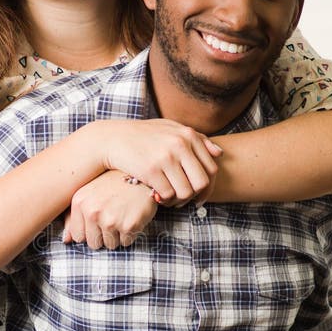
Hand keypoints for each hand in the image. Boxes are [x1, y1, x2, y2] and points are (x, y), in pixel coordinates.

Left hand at [63, 171, 157, 248]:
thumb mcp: (89, 193)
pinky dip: (131, 233)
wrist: (142, 173)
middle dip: (103, 235)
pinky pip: (126, 242)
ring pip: (110, 245)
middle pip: (94, 243)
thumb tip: (66, 240)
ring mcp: (111, 220)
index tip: (99, 218)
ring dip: (117, 235)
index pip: (78, 236)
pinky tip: (132, 216)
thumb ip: (73, 217)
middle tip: (113, 216)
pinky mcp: (129, 226)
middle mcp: (93, 211)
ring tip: (122, 215)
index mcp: (79, 203)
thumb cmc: (114, 183)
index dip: (89, 231)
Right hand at [99, 119, 221, 205]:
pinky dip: (165, 200)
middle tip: (186, 200)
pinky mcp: (151, 171)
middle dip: (196, 196)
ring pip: (186, 192)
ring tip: (171, 200)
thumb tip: (219, 153)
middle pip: (202, 183)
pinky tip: (159, 197)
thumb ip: (196, 138)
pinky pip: (168, 195)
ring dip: (180, 201)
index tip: (200, 195)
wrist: (112, 139)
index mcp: (188, 135)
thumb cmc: (144, 136)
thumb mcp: (171, 129)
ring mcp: (165, 158)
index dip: (209, 186)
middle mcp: (179, 145)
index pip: (211, 168)